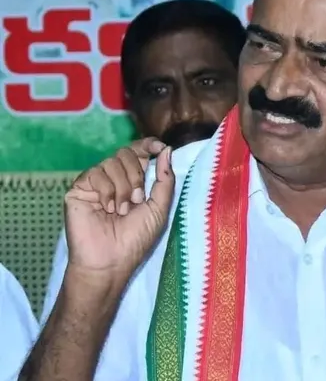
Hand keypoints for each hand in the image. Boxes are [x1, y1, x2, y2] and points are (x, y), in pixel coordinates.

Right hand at [63, 138, 174, 284]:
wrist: (110, 261)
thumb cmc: (136, 239)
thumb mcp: (159, 208)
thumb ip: (164, 179)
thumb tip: (166, 149)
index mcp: (134, 181)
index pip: (138, 152)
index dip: (148, 145)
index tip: (158, 146)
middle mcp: (115, 179)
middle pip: (126, 153)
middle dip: (137, 175)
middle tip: (137, 200)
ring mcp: (96, 183)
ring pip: (112, 162)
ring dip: (123, 187)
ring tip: (121, 210)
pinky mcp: (78, 189)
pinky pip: (95, 173)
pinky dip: (107, 190)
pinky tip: (106, 208)